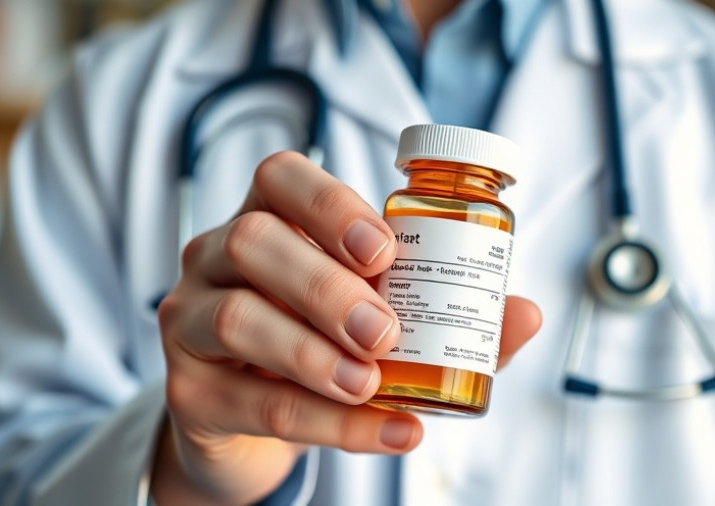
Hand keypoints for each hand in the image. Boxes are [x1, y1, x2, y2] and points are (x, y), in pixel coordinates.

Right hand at [152, 152, 540, 504]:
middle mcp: (216, 257)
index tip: (384, 251)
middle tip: (385, 332)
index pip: (280, 179)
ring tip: (372, 385)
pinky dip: (327, 423)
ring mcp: (189, 319)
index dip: (330, 205)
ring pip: (237, 319)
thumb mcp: (374, 316)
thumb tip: (526, 312)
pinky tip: (383, 432)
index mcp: (267, 218)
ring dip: (315, 354)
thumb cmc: (322, 342)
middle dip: (327, 286)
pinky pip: (253, 402)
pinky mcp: (189, 389)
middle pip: (252, 241)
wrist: (254, 418)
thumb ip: (447, 313)